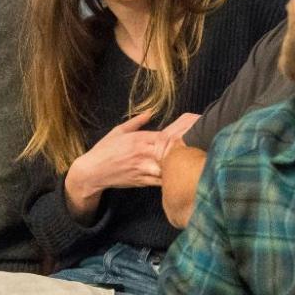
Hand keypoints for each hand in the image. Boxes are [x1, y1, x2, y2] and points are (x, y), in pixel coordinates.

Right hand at [65, 111, 197, 215]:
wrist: (92, 172)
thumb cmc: (104, 150)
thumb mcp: (118, 131)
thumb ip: (136, 122)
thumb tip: (151, 112)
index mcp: (139, 139)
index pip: (166, 136)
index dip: (182, 135)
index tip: (195, 133)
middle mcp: (143, 154)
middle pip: (171, 152)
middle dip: (186, 150)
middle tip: (202, 148)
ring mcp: (144, 169)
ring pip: (169, 168)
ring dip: (181, 166)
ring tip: (196, 163)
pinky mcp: (143, 182)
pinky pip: (162, 182)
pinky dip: (172, 179)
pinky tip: (181, 177)